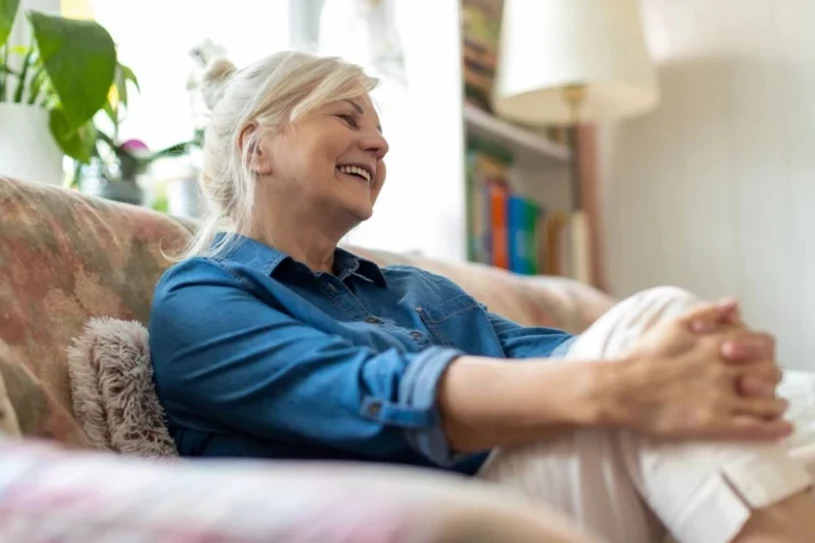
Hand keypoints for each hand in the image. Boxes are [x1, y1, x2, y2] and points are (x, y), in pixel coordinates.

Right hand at [613, 301, 791, 441]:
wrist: (621, 388)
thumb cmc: (642, 357)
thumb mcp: (672, 325)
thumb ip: (706, 312)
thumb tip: (735, 304)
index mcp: (715, 344)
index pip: (762, 344)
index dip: (764, 352)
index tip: (758, 358)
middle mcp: (723, 369)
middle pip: (770, 372)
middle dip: (771, 378)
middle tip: (766, 384)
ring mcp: (720, 398)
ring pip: (768, 402)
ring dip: (777, 404)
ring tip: (777, 408)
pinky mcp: (714, 424)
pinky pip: (756, 428)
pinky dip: (775, 429)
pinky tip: (783, 428)